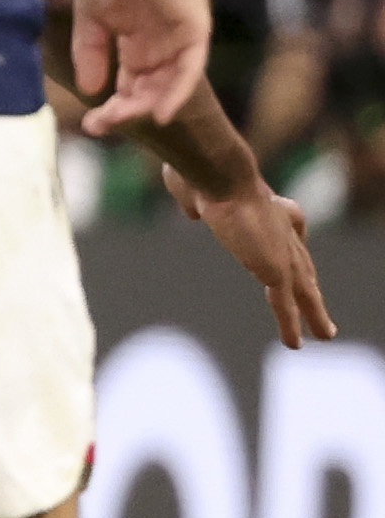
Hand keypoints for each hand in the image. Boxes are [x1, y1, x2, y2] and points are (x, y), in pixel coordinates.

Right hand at [69, 0, 208, 134]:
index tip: (89, 123)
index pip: (127, 84)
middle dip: (123, 111)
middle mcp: (158, 46)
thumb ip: (88, 51)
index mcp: (134, 42)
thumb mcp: (90, 14)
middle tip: (99, 126)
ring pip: (166, 85)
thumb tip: (89, 89)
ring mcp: (177, 40)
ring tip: (121, 118)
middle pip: (146, 90)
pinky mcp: (194, 32)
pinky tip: (161, 112)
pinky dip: (176, 92)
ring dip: (145, 106)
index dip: (111, 106)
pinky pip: (189, 70)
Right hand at [165, 161, 334, 346]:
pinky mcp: (276, 270)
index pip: (290, 227)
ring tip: (325, 334)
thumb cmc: (201, 173)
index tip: (299, 243)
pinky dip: (291, 324)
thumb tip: (192, 211)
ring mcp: (283, 250)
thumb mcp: (191, 187)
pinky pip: (286, 304)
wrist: (219, 174)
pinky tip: (296, 344)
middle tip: (319, 300)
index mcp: (267, 204)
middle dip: (311, 282)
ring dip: (315, 313)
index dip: (295, 239)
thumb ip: (193, 200)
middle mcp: (284, 227)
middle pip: (303, 263)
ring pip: (304, 289)